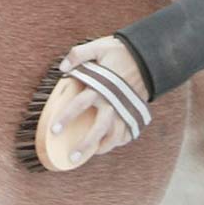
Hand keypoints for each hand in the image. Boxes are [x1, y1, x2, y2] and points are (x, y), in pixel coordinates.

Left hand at [51, 36, 148, 162]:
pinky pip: (128, 131)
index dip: (66, 118)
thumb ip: (78, 55)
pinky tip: (108, 145)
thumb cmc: (120, 51)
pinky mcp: (134, 111)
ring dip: (103, 147)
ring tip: (91, 155)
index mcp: (100, 86)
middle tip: (72, 157)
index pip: (79, 105)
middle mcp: (113, 101)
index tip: (54, 131)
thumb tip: (62, 67)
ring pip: (115, 135)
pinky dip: (119, 140)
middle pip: (98, 128)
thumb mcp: (98, 47)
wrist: (149, 55)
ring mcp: (125, 108)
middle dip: (85, 144)